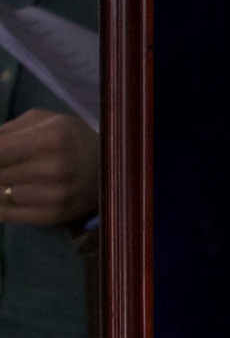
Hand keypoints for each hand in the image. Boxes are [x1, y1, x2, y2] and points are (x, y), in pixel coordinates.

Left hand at [0, 108, 99, 226]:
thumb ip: (3, 132)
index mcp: (50, 138)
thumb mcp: (41, 121)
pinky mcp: (53, 216)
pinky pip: (6, 214)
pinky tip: (14, 192)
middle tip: (9, 168)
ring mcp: (55, 195)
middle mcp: (53, 168)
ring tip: (14, 177)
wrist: (110, 166)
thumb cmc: (69, 137)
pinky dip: (1, 204)